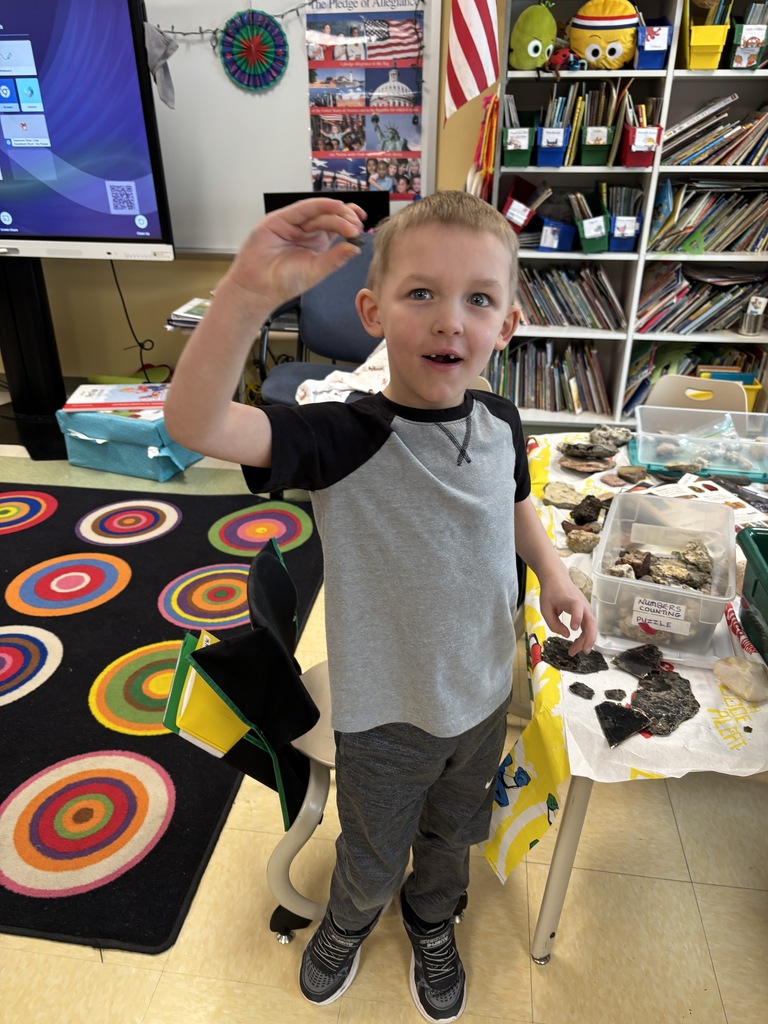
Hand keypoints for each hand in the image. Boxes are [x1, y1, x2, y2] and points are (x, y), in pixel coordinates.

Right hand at [226, 197, 366, 310]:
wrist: (260, 287)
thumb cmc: (285, 282)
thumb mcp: (317, 270)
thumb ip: (335, 258)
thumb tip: (356, 248)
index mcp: (317, 242)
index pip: (336, 226)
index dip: (349, 223)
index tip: (363, 226)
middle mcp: (306, 230)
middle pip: (329, 217)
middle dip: (346, 219)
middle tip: (357, 226)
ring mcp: (293, 223)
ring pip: (318, 211)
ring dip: (336, 212)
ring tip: (351, 219)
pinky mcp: (280, 219)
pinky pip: (303, 208)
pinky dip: (319, 205)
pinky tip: (334, 206)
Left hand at [538, 578, 596, 656]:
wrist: (557, 579)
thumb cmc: (550, 593)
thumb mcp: (545, 608)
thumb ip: (554, 623)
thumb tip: (567, 635)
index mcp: (571, 600)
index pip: (577, 607)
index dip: (577, 617)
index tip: (573, 628)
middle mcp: (582, 604)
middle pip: (591, 622)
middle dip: (589, 638)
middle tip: (583, 651)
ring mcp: (586, 608)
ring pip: (591, 627)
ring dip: (585, 641)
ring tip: (573, 651)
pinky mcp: (586, 612)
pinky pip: (588, 626)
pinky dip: (584, 636)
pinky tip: (577, 644)